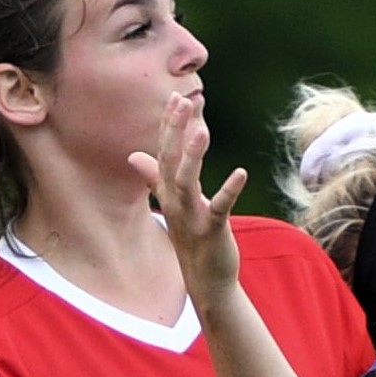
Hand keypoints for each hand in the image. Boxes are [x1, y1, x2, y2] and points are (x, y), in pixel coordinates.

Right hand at [128, 92, 248, 321]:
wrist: (205, 279)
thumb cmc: (192, 237)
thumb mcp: (173, 204)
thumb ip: (155, 177)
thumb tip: (134, 156)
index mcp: (167, 192)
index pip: (164, 152)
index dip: (169, 125)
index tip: (176, 97)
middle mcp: (175, 201)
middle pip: (169, 160)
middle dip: (175, 131)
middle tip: (183, 101)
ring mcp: (191, 217)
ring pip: (187, 181)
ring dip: (193, 155)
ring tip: (203, 129)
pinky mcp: (211, 231)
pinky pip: (219, 207)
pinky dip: (229, 190)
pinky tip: (241, 173)